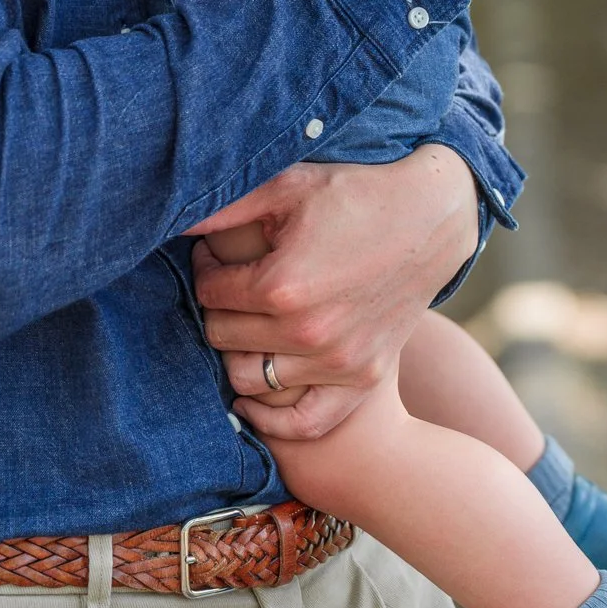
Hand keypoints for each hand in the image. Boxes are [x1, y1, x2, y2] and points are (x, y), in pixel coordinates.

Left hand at [189, 145, 479, 438]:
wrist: (431, 217)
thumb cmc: (357, 193)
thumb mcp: (291, 186)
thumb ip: (228, 206)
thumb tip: (175, 219)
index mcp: (282, 285)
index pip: (209, 292)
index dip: (205, 269)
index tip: (216, 256)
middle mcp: (307, 332)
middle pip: (222, 336)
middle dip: (217, 308)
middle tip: (231, 285)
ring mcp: (338, 362)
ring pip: (249, 379)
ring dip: (238, 353)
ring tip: (247, 323)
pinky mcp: (363, 379)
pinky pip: (304, 421)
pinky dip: (271, 417)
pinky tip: (253, 395)